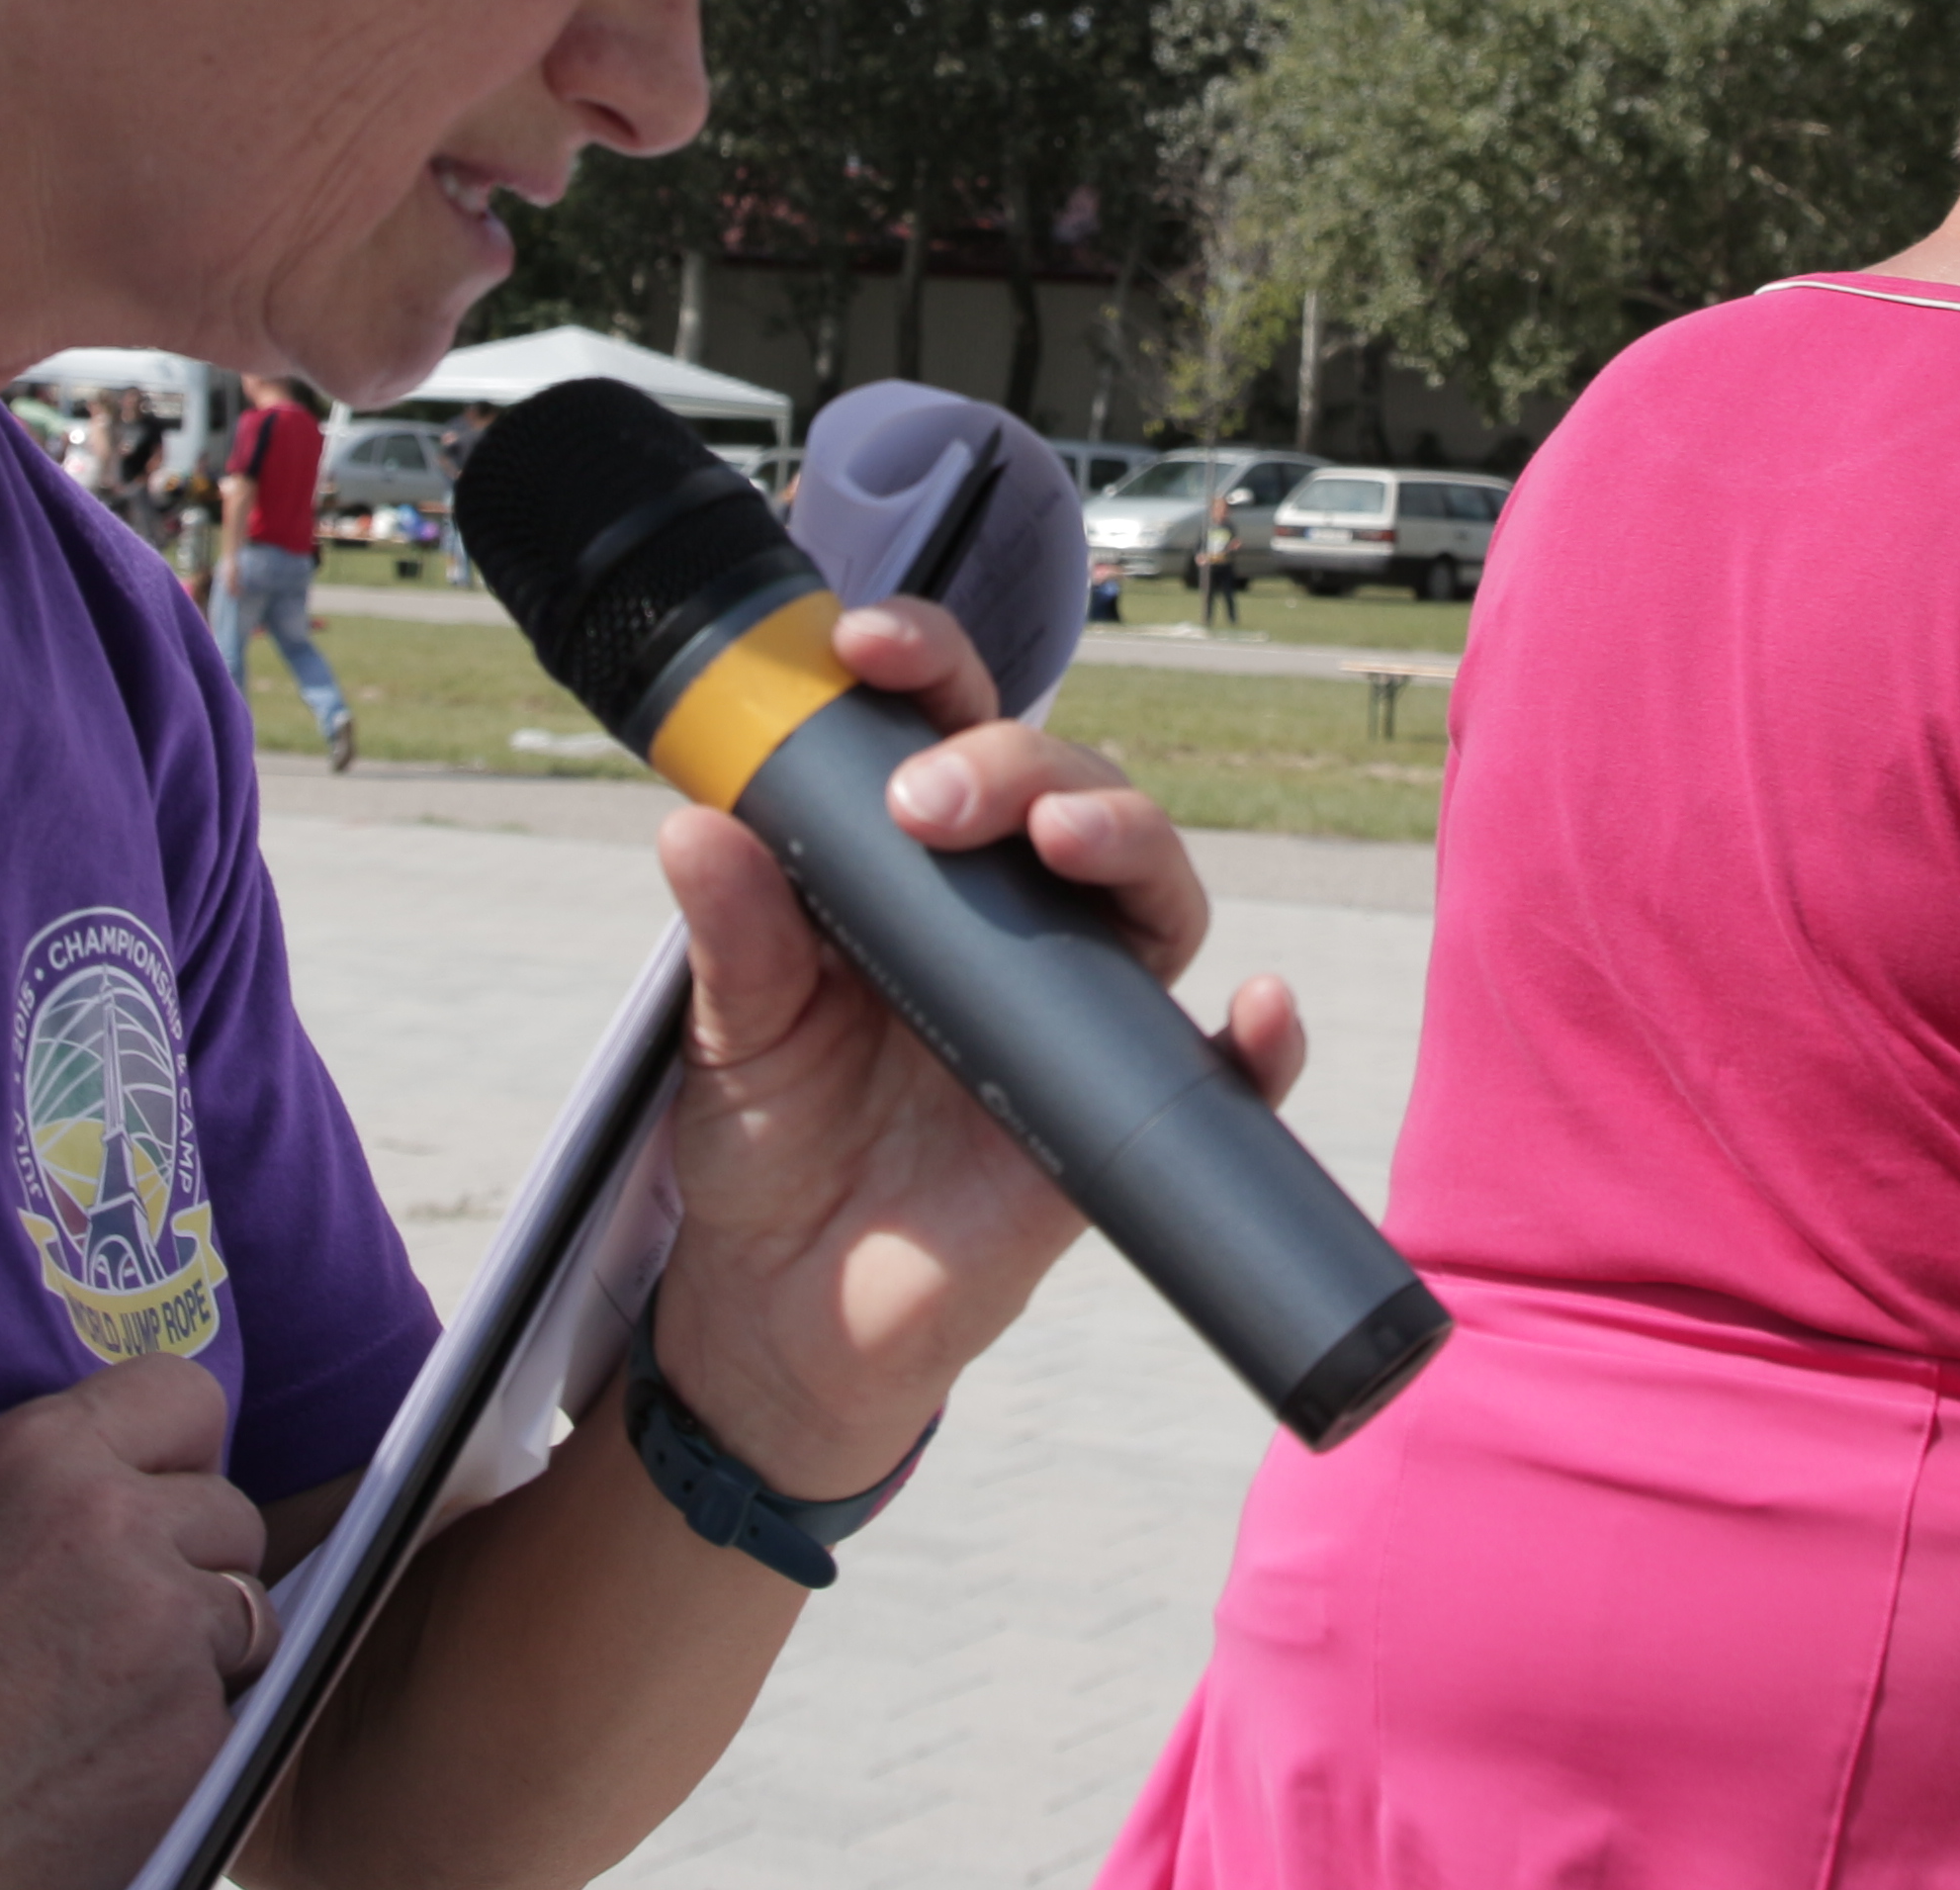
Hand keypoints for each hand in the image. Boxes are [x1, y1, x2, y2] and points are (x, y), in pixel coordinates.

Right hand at [0, 1358, 269, 1889]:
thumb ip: (45, 1476)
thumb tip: (127, 1447)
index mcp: (41, 1455)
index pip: (186, 1394)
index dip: (176, 1455)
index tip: (152, 1497)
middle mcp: (113, 1521)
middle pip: (231, 1512)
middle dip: (193, 1563)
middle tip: (112, 1622)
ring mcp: (162, 1625)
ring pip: (246, 1611)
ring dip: (199, 1649)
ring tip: (102, 1693)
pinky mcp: (193, 1725)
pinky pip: (232, 1707)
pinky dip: (186, 1732)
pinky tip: (106, 1755)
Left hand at [640, 598, 1307, 1497]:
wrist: (782, 1313)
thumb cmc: (770, 1142)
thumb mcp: (730, 1031)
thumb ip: (733, 932)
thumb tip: (695, 821)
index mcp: (919, 867)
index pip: (950, 728)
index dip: (929, 664)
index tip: (865, 645)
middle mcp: (1016, 916)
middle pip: (1069, 787)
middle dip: (1014, 760)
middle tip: (925, 801)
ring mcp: (1079, 1009)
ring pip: (1154, 888)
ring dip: (1127, 837)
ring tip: (1062, 840)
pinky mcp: (1122, 1117)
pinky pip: (1229, 1076)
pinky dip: (1264, 1044)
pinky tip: (1255, 1015)